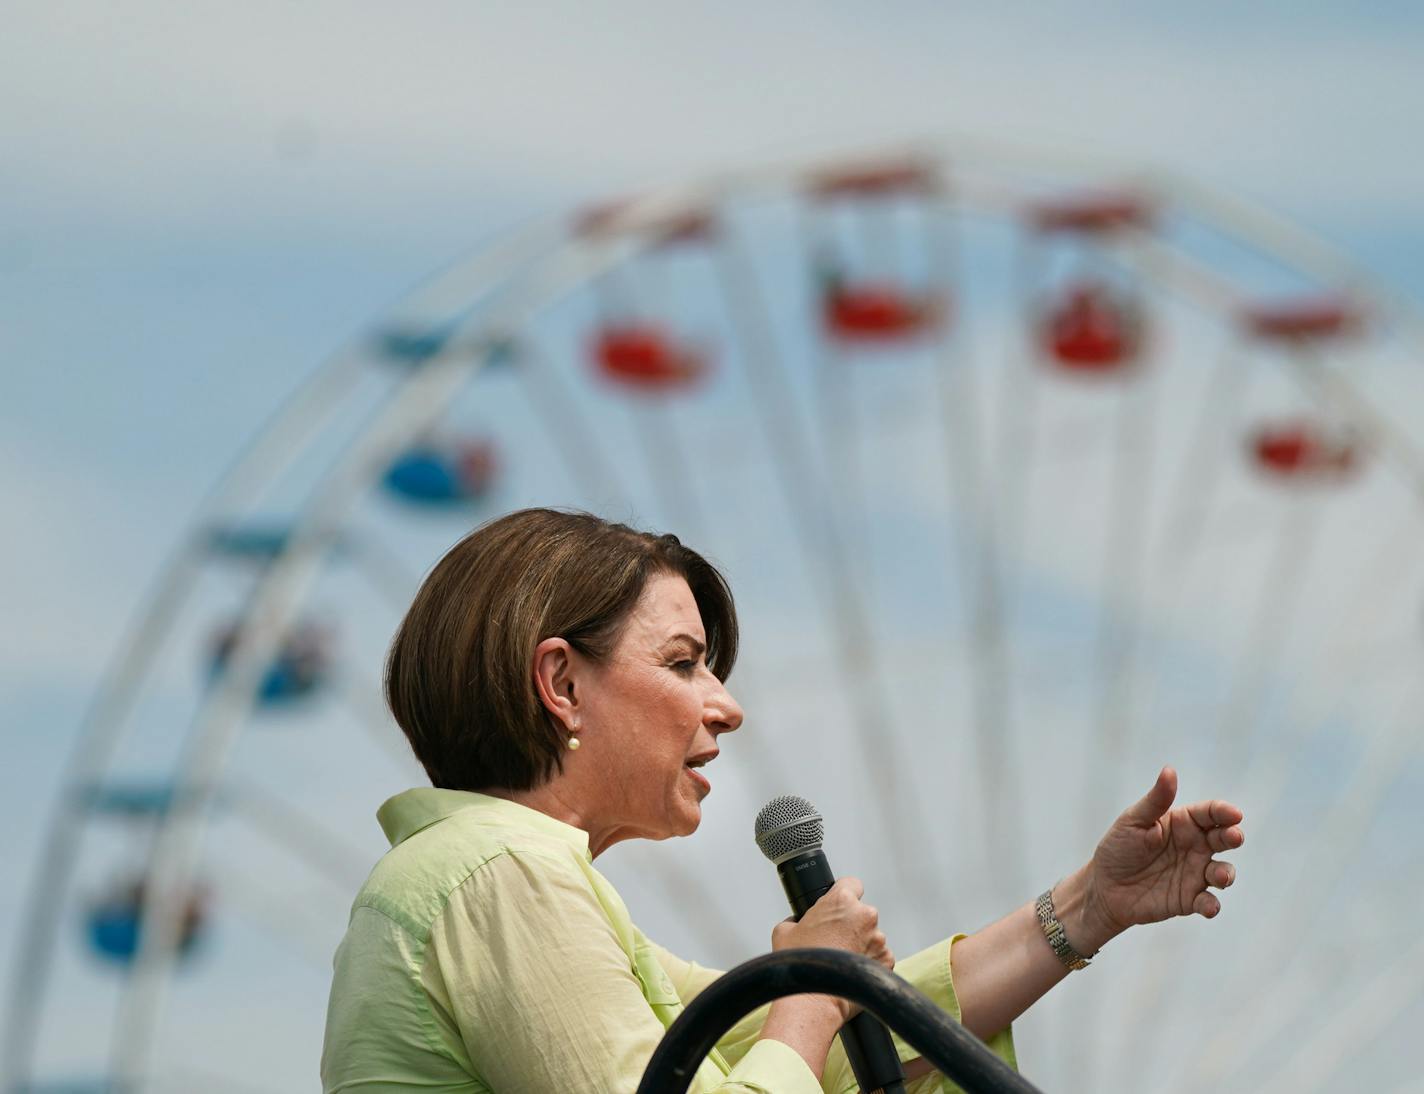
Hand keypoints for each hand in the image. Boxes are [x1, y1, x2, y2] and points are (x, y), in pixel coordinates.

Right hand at [772, 877, 893, 1019]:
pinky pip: (879, 956)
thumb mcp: (783, 931)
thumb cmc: (801, 966)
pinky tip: (852, 970)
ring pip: (871, 935)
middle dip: (851, 924)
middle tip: (835, 940)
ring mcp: (878, 938)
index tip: (840, 907)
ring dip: (861, 944)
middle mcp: (865, 916)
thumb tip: (798, 921)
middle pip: (862, 912)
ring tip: (842, 960)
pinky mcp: (887, 960)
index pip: (852, 883)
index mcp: (841, 901)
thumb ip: (796, 918)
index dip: (844, 894)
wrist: (814, 1001)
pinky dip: (869, 961)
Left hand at [1083, 766, 1243, 941]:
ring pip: (1222, 871)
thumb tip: (1169, 770)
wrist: (1104, 886)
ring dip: (1226, 874)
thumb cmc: (1118, 848)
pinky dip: (1212, 905)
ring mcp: (1195, 873)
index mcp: (1182, 823)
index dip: (1224, 811)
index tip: (1234, 814)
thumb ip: (1156, 800)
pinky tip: (1208, 906)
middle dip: (1233, 836)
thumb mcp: (1133, 821)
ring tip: (1220, 876)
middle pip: (1223, 838)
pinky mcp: (1190, 899)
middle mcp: (1195, 846)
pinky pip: (1208, 902)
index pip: (1210, 813)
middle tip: (1234, 836)